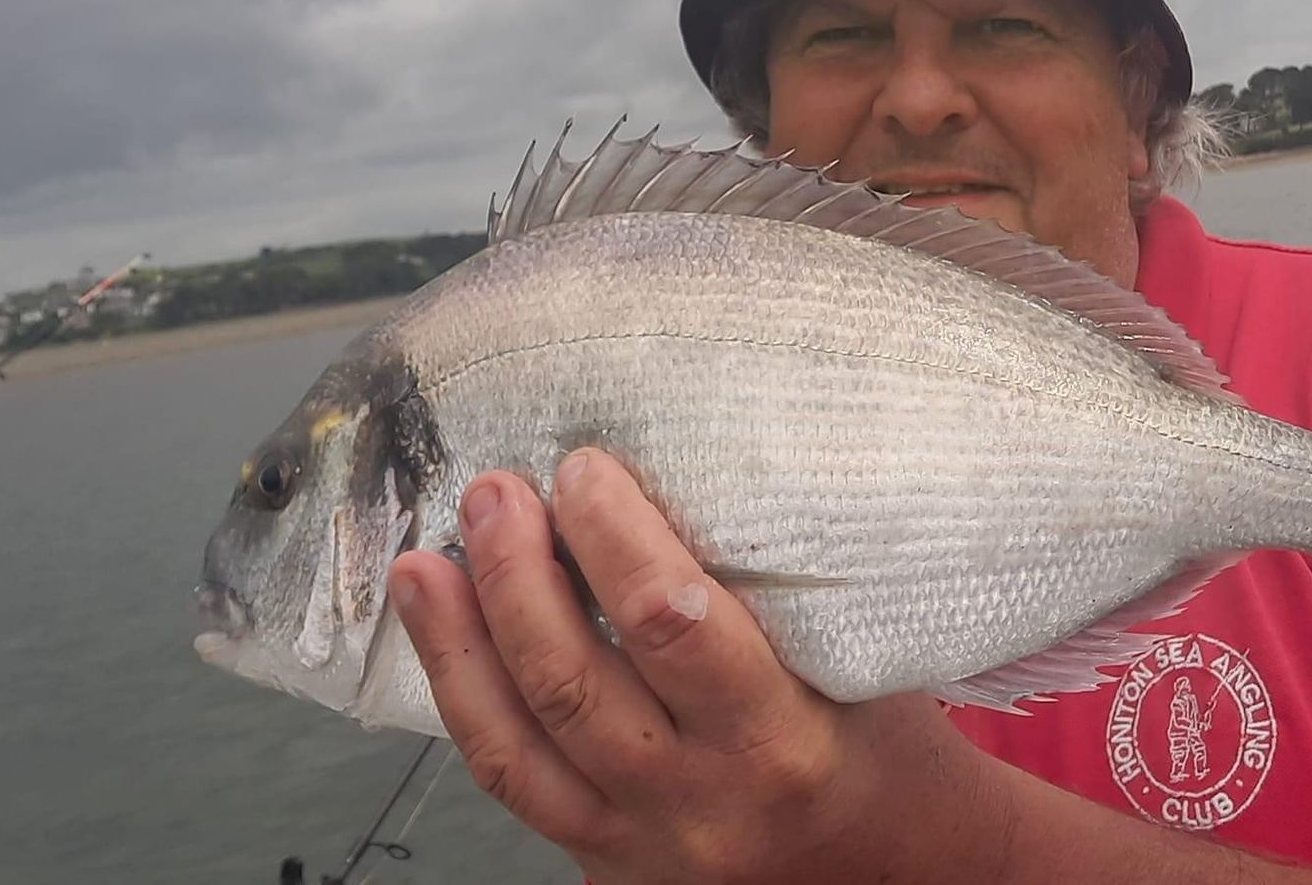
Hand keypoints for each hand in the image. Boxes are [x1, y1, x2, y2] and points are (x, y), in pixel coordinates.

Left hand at [388, 453, 1018, 884]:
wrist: (886, 871)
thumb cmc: (882, 745)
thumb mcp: (855, 658)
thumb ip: (772, 587)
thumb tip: (679, 467)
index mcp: (778, 736)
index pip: (673, 624)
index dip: (615, 539)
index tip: (586, 468)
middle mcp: (699, 795)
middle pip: (573, 680)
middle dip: (517, 576)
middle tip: (495, 491)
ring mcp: (639, 838)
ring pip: (517, 740)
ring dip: (460, 640)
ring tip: (425, 561)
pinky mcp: (600, 859)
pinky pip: (511, 781)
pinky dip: (464, 702)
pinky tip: (439, 638)